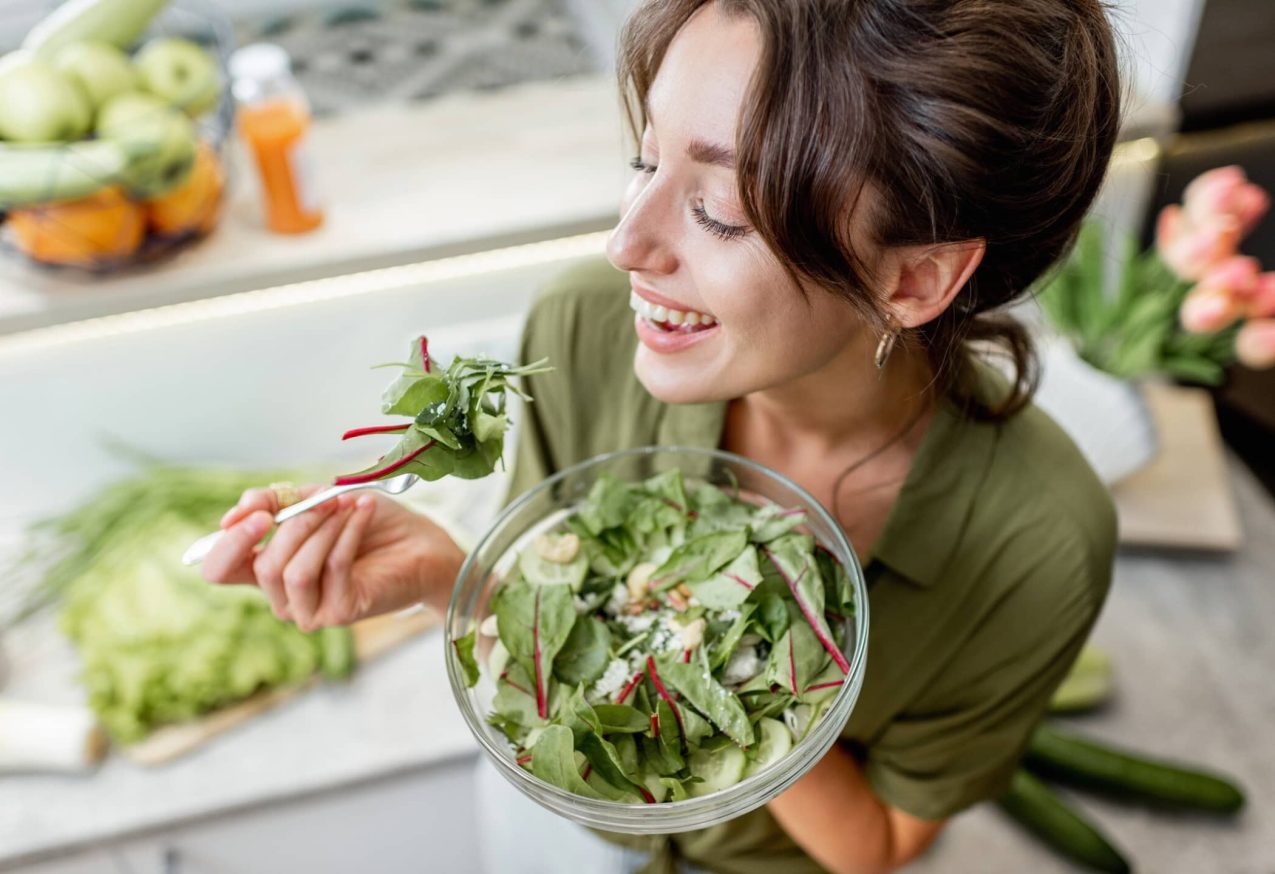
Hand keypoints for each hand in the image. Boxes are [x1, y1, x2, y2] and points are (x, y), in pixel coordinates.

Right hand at [201, 485, 464, 628]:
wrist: (420, 543)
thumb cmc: (368, 522)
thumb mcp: (316, 499)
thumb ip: (275, 502)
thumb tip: (236, 513)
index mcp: (267, 569)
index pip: (220, 568)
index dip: (229, 541)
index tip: (258, 512)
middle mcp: (283, 596)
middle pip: (262, 565)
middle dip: (295, 523)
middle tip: (327, 498)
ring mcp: (310, 610)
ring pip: (293, 571)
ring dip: (322, 528)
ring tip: (348, 505)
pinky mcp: (340, 613)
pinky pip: (332, 568)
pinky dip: (347, 533)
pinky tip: (363, 512)